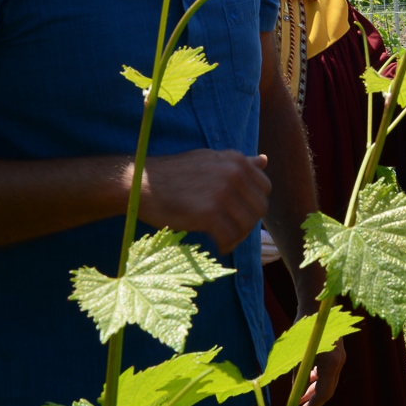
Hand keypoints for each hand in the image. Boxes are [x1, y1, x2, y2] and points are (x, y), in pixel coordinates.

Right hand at [137, 149, 270, 253]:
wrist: (140, 182)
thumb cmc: (174, 174)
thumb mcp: (210, 160)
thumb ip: (238, 163)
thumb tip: (264, 160)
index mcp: (236, 160)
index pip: (264, 188)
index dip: (254, 204)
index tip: (240, 214)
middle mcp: (233, 173)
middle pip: (259, 208)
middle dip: (249, 223)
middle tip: (233, 231)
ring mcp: (222, 193)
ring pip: (247, 224)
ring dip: (238, 236)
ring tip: (225, 240)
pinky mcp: (209, 213)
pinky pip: (229, 235)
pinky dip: (226, 245)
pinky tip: (218, 246)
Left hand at [293, 331, 345, 405]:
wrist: (317, 306)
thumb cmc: (304, 330)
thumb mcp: (296, 355)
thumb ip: (297, 376)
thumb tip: (293, 395)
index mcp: (331, 363)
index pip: (323, 394)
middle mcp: (339, 362)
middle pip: (328, 390)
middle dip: (313, 402)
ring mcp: (339, 357)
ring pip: (328, 382)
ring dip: (314, 391)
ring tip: (299, 399)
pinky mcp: (337, 352)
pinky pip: (328, 373)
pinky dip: (317, 380)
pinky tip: (306, 381)